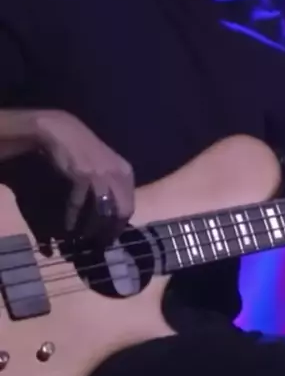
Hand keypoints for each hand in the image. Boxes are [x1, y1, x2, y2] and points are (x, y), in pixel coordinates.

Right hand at [32, 110, 133, 241]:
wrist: (64, 131)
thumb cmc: (85, 150)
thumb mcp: (106, 166)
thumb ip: (113, 186)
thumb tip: (114, 215)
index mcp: (126, 173)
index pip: (129, 207)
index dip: (120, 225)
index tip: (110, 237)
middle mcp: (117, 175)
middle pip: (120, 212)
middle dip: (109, 231)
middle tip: (99, 244)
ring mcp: (101, 175)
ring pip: (101, 212)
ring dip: (91, 228)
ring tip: (82, 238)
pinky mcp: (83, 176)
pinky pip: (79, 204)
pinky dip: (72, 217)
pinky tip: (68, 225)